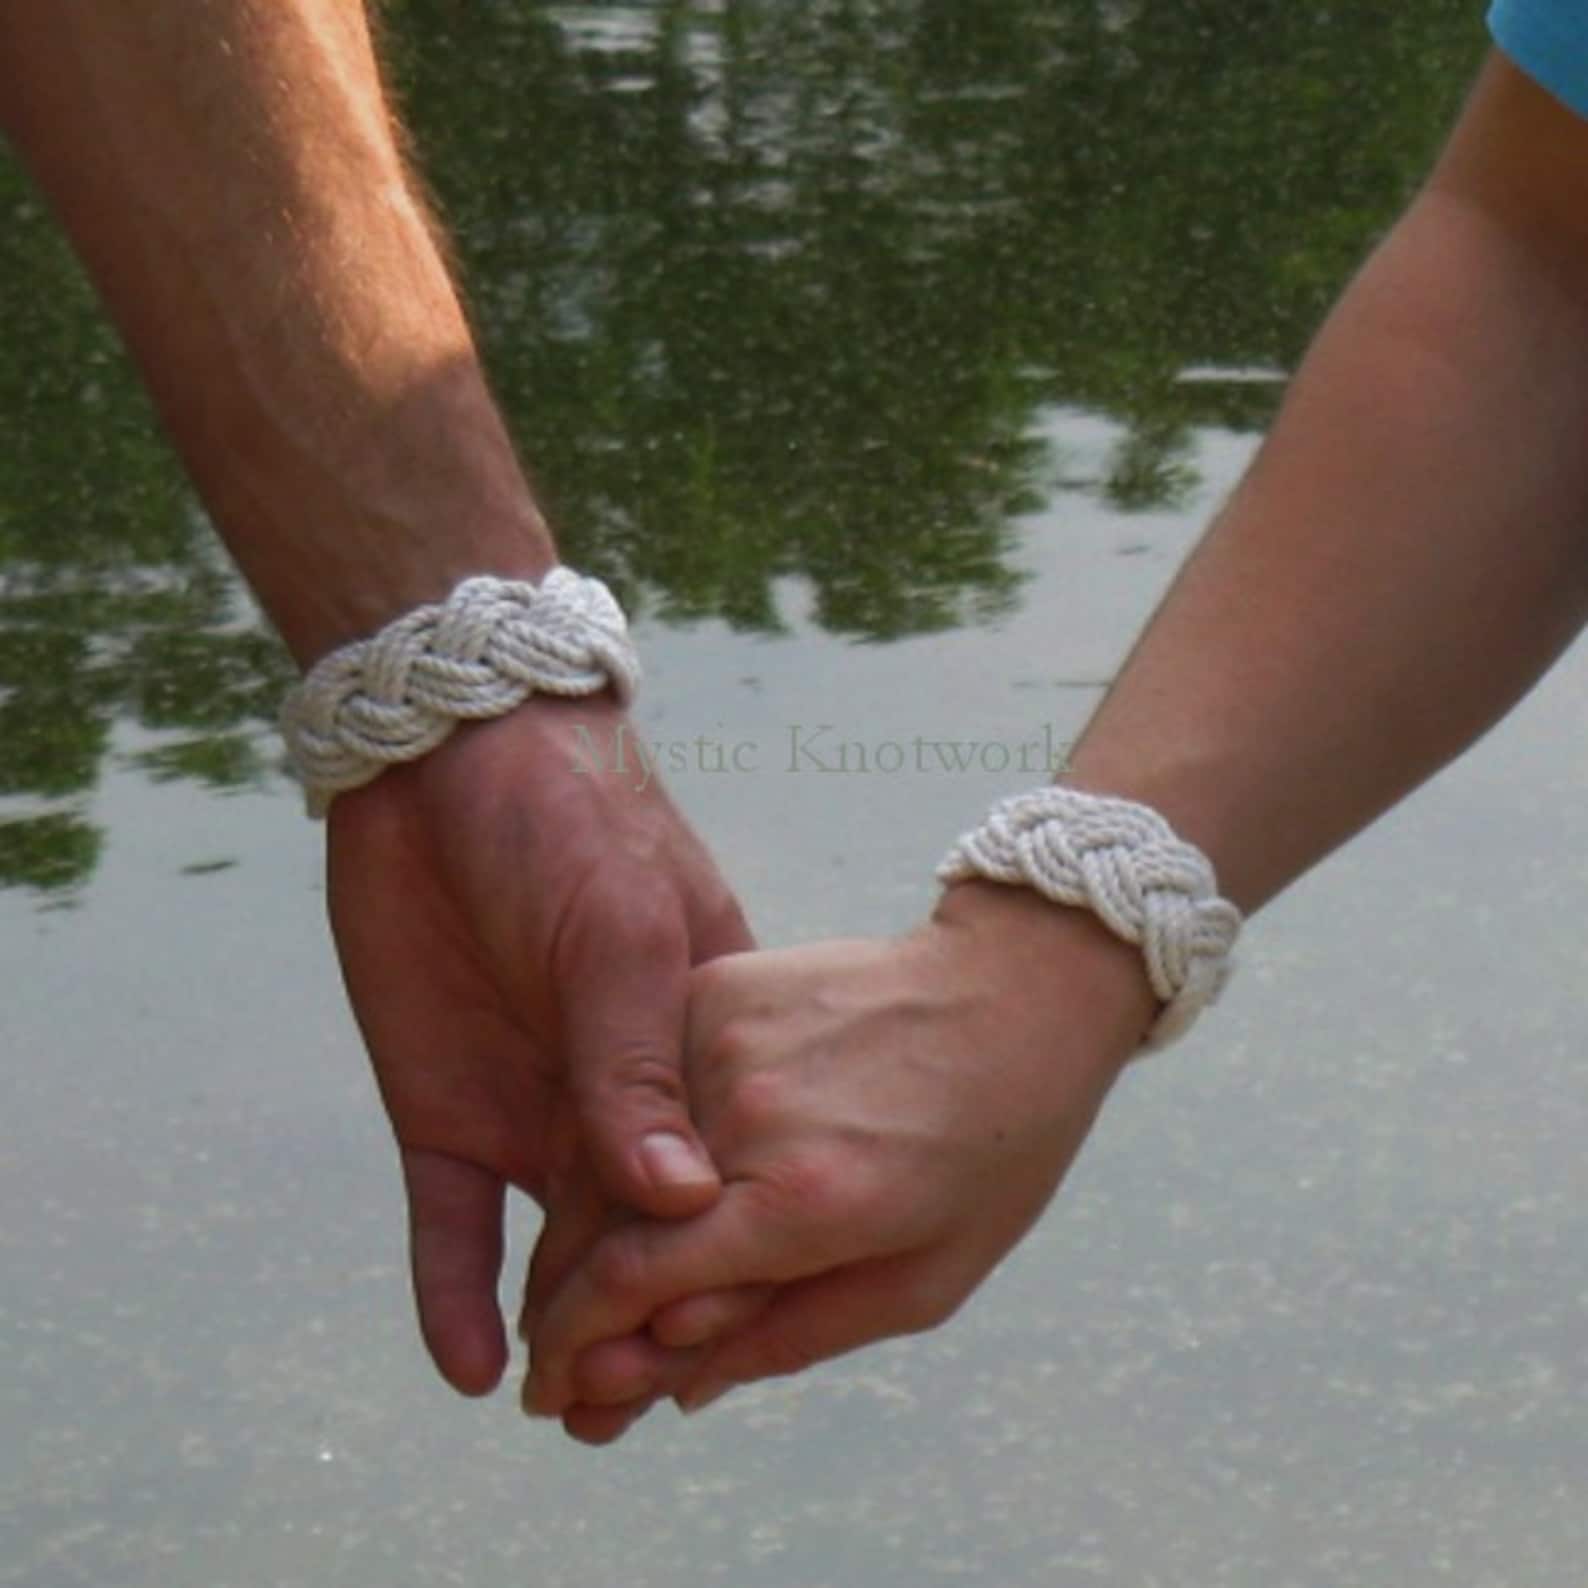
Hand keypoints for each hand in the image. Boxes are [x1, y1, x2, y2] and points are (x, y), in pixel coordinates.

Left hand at [326, 692, 753, 1394]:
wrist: (441, 762)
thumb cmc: (569, 824)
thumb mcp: (619, 934)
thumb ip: (641, 1066)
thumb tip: (682, 1200)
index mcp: (698, 1051)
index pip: (723, 1176)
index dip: (726, 1256)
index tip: (733, 1338)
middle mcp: (622, 1096)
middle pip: (641, 1233)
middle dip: (643, 1321)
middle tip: (637, 1411)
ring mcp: (535, 1111)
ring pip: (554, 1246)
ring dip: (560, 1328)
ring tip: (569, 1415)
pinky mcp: (446, 1117)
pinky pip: (450, 1225)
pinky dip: (453, 1293)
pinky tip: (471, 1369)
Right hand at [524, 882, 1157, 1432]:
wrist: (1013, 995)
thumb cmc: (992, 1148)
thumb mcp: (921, 1281)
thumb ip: (788, 1335)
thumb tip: (674, 1387)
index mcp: (802, 1198)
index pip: (633, 1282)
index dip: (574, 1346)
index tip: (553, 1390)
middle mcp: (744, 1114)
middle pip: (597, 1222)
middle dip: (558, 1302)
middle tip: (558, 1355)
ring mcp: (721, 1038)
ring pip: (602, 1148)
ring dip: (578, 1228)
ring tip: (589, 1285)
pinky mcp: (717, 988)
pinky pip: (637, 1083)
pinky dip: (616, 1146)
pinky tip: (628, 1191)